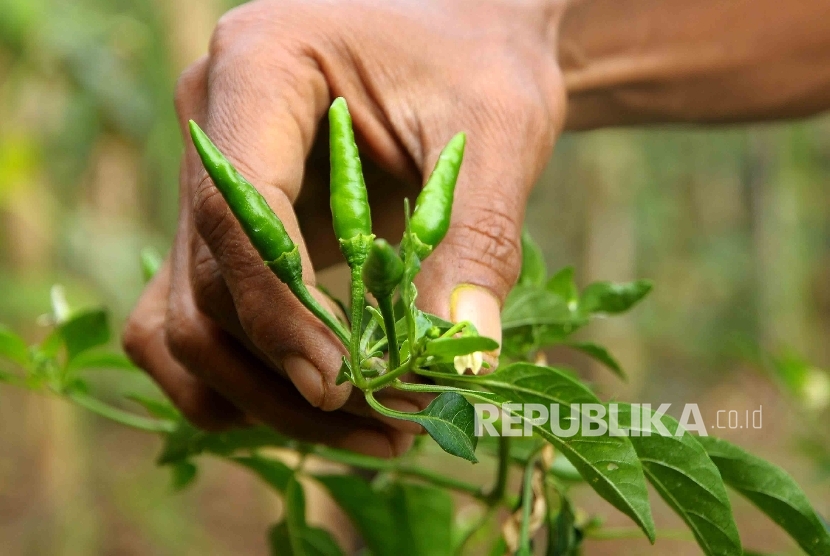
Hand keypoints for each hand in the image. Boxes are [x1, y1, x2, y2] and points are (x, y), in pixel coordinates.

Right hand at [123, 0, 566, 455]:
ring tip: (372, 430)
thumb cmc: (478, 65)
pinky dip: (246, 381)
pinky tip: (324, 405)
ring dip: (265, 397)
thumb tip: (464, 359)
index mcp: (259, 67)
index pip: (235, 212)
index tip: (340, 387)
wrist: (463, 46)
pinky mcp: (220, 232)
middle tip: (387, 423)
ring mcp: (204, 183)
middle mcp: (210, 125)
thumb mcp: (499, 134)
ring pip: (185, 323)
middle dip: (288, 375)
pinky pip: (193, 325)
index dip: (279, 313)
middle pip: (206, 286)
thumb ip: (477, 241)